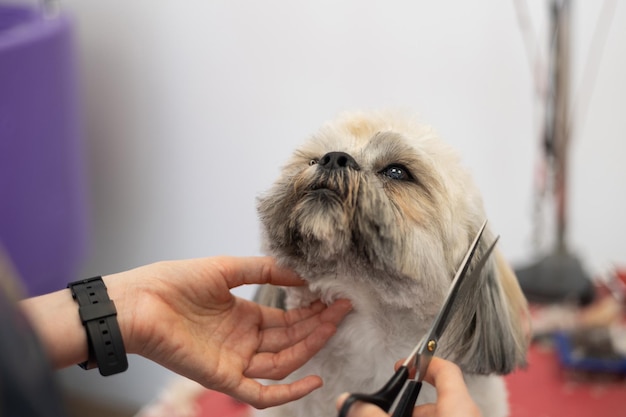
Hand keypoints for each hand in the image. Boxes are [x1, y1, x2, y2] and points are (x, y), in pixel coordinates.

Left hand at [108, 256, 351, 408]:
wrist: (138, 302)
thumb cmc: (173, 282)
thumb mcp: (226, 268)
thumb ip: (263, 270)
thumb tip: (301, 274)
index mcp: (244, 317)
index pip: (287, 319)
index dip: (311, 310)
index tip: (333, 297)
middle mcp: (244, 340)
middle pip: (291, 340)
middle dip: (318, 325)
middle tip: (343, 308)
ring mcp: (235, 360)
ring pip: (283, 362)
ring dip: (310, 346)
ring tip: (333, 324)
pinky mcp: (223, 378)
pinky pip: (262, 393)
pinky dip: (289, 392)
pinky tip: (314, 378)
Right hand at [335, 357, 480, 416]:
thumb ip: (372, 414)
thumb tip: (349, 402)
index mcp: (459, 406)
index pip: (446, 369)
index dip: (423, 362)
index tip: (405, 365)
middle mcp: (468, 416)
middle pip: (439, 397)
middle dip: (409, 403)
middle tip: (389, 410)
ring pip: (440, 416)